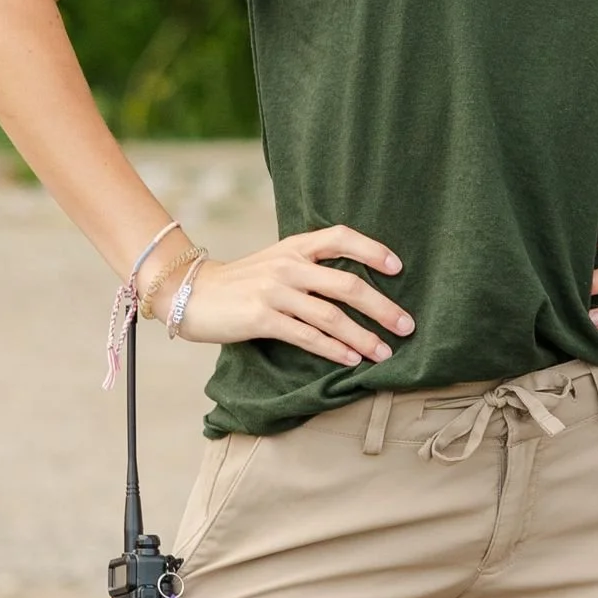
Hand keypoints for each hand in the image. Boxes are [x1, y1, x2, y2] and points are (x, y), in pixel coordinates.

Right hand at [165, 227, 412, 366]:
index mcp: (294, 246)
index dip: (372, 250)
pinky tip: (352, 360)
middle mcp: (288, 265)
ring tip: (385, 352)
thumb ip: (310, 266)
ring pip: (330, 316)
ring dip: (363, 337)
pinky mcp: (261, 317)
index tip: (399, 268)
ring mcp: (274, 291)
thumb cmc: (242, 283)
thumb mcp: (276, 261)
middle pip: (347, 284)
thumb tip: (357, 285)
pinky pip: (306, 336)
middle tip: (407, 326)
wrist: (191, 294)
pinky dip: (333, 349)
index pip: (341, 237)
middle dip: (382, 308)